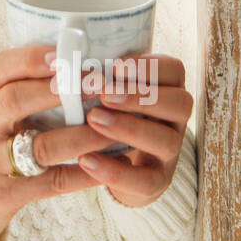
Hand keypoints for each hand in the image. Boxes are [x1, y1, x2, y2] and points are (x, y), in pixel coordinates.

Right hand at [0, 44, 118, 240]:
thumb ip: (10, 89)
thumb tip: (65, 59)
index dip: (30, 59)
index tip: (64, 55)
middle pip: (14, 100)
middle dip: (58, 89)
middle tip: (95, 82)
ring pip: (41, 145)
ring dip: (82, 134)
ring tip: (113, 125)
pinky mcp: (8, 194)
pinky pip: (53, 181)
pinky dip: (85, 173)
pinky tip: (109, 163)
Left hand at [73, 53, 193, 208]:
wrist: (115, 161)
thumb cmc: (105, 110)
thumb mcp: (104, 88)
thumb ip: (96, 75)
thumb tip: (60, 58)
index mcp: (166, 88)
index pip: (174, 70)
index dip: (149, 66)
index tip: (115, 66)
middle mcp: (174, 119)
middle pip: (180, 103)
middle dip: (141, 97)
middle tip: (103, 93)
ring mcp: (170, 152)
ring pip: (168, 141)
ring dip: (130, 128)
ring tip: (93, 119)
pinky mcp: (157, 181)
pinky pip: (146, 181)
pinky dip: (116, 171)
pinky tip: (86, 159)